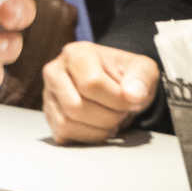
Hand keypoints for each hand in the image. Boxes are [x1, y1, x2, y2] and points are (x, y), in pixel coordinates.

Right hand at [41, 42, 158, 144]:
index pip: (91, 83)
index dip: (116, 99)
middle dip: (107, 117)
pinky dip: (88, 136)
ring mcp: (48, 94)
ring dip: (98, 129)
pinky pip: (63, 134)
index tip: (131, 100)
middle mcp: (55, 72)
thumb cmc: (126, 76)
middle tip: (122, 112)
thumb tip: (133, 95)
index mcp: (76, 53)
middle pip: (75, 107)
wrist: (115, 84)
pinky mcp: (49, 115)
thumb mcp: (143, 70)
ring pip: (66, 123)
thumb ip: (141, 79)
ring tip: (112, 119)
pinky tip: (100, 127)